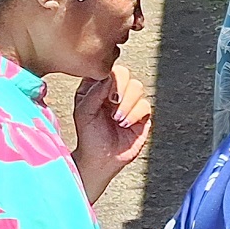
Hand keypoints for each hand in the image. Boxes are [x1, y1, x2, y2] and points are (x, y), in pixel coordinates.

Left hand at [73, 64, 152, 190]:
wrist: (101, 158)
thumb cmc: (89, 136)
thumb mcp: (84, 112)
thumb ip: (94, 92)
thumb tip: (109, 77)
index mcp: (97, 88)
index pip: (107, 69)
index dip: (108, 78)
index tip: (104, 94)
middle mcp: (114, 92)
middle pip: (125, 74)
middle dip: (120, 89)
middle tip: (112, 102)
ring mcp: (129, 102)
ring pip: (137, 87)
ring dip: (127, 104)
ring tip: (117, 119)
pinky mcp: (142, 115)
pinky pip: (145, 105)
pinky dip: (135, 114)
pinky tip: (125, 124)